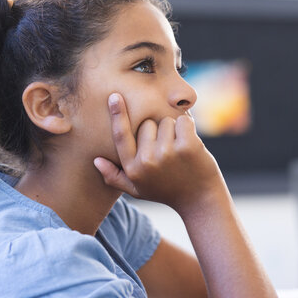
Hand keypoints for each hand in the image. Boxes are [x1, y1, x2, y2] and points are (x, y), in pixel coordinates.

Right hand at [93, 93, 223, 213]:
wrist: (200, 200)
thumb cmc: (167, 192)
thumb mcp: (138, 189)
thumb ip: (115, 176)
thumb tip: (96, 160)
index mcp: (133, 169)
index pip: (121, 136)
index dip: (117, 115)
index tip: (115, 96)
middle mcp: (147, 161)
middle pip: (148, 124)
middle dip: (158, 132)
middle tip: (169, 153)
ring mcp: (167, 153)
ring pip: (166, 121)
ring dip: (175, 131)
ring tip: (180, 152)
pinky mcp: (187, 146)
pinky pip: (183, 121)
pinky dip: (189, 128)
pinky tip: (191, 145)